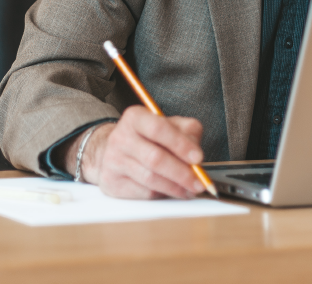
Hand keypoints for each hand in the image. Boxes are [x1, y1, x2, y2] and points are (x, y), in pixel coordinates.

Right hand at [67, 106, 205, 198]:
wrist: (116, 151)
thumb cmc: (148, 138)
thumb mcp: (169, 125)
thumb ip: (187, 133)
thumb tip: (196, 155)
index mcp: (135, 117)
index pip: (158, 129)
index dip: (181, 144)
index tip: (198, 158)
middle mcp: (121, 137)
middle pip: (155, 158)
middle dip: (182, 173)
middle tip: (199, 182)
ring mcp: (114, 160)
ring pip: (150, 179)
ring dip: (175, 187)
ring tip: (190, 189)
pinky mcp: (112, 182)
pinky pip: (143, 192)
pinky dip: (162, 194)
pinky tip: (171, 191)